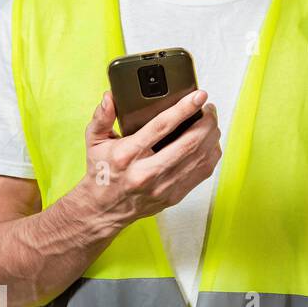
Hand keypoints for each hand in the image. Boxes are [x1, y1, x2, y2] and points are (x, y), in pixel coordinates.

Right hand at [74, 88, 222, 225]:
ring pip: (201, 157)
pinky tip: (210, 142)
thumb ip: (101, 118)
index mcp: (128, 155)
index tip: (198, 96)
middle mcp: (147, 172)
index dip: (184, 109)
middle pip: (189, 143)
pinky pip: (203, 172)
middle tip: (209, 108)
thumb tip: (110, 98)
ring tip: (211, 122)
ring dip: (212, 136)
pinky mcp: (175, 195)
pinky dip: (211, 154)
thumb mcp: (95, 142)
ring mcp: (164, 186)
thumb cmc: (103, 172)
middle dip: (207, 122)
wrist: (105, 210)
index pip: (161, 127)